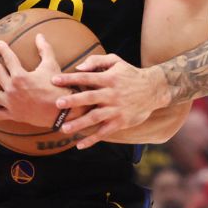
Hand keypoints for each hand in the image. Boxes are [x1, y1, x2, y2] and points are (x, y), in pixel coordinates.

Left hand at [0, 34, 69, 128]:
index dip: (3, 50)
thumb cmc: (57, 87)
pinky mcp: (14, 114)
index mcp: (20, 75)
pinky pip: (0, 114)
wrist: (61, 111)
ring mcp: (11, 102)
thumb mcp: (51, 65)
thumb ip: (44, 49)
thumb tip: (39, 35)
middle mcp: (12, 88)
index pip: (9, 59)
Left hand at [51, 54, 170, 149]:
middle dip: (73, 101)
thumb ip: (96, 61)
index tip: (54, 80)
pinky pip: (104, 132)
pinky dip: (92, 140)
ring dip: (79, 124)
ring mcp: (116, 110)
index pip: (86, 78)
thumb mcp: (116, 61)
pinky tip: (79, 145)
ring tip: (64, 129)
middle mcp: (112, 94)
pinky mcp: (120, 122)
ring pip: (95, 118)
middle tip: (57, 103)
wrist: (153, 89)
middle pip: (89, 98)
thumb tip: (78, 67)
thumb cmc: (129, 74)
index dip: (70, 79)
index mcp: (109, 79)